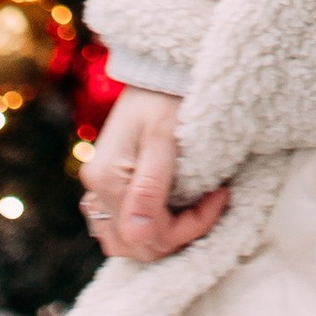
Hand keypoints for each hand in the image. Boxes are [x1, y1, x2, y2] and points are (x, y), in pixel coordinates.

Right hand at [80, 86, 229, 263]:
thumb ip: (152, 186)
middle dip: (180, 233)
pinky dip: (150, 228)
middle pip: (136, 245)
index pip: (148, 234)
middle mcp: (94, 190)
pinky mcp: (106, 187)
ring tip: (196, 208)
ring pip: (126, 243)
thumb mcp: (165, 136)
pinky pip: (122, 227)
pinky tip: (174, 210)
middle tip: (214, 201)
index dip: (190, 226)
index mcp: (106, 178)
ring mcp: (96, 191)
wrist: (157, 70)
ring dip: (164, 236)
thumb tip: (139, 236)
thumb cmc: (167, 97)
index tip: (221, 196)